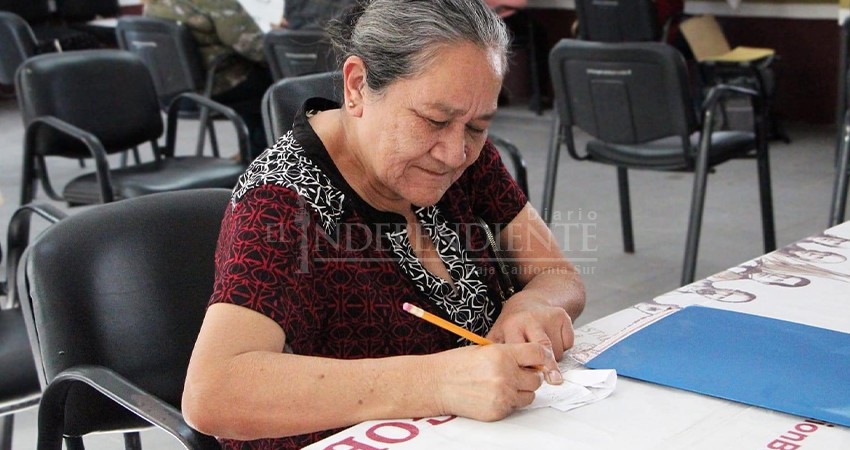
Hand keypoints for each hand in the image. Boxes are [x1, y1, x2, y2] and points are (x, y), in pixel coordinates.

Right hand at [428, 343, 547, 420]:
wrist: (435, 384)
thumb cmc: (456, 365)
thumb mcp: (484, 350)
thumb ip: (509, 354)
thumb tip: (531, 362)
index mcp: (502, 354)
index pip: (538, 353)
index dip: (542, 357)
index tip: (541, 360)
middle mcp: (505, 374)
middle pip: (536, 378)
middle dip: (530, 376)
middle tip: (516, 373)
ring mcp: (502, 395)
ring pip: (530, 396)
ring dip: (522, 391)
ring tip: (503, 385)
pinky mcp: (498, 411)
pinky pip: (515, 407)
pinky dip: (509, 402)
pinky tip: (493, 395)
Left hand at [486, 292, 574, 383]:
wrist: (530, 301)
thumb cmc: (513, 322)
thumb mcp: (499, 333)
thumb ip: (494, 352)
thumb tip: (490, 372)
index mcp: (512, 325)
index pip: (522, 353)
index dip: (526, 368)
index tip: (528, 378)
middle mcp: (530, 319)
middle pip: (544, 351)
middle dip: (548, 367)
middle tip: (551, 379)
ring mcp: (548, 317)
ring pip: (557, 351)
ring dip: (553, 358)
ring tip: (542, 350)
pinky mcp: (563, 317)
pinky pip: (568, 344)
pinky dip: (564, 348)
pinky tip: (553, 340)